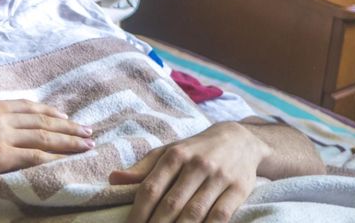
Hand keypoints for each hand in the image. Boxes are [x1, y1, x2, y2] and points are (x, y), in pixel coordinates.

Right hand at [0, 86, 94, 186]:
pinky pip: (33, 156)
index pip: (26, 107)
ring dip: (68, 141)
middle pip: (41, 121)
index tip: (65, 117)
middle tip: (87, 130)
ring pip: (43, 137)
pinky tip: (67, 159)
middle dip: (67, 126)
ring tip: (87, 144)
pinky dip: (53, 157)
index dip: (48, 112)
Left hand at [109, 122, 269, 222]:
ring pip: (195, 212)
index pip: (151, 188)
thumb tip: (113, 179)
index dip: (138, 213)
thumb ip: (142, 169)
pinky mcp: (238, 189)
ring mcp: (218, 177)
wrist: (240, 140)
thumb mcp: (168, 152)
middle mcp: (196, 165)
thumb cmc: (195, 150)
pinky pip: (220, 215)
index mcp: (174, 155)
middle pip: (171, 203)